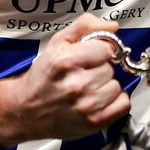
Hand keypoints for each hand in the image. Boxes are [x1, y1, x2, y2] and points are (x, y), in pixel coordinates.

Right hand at [0, 16, 130, 145]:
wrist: (26, 110)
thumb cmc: (43, 77)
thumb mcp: (57, 44)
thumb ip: (84, 27)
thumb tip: (112, 26)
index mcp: (66, 62)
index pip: (106, 49)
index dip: (99, 51)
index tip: (90, 57)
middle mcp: (76, 85)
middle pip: (110, 69)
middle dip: (99, 70)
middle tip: (82, 75)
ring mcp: (86, 106)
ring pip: (116, 86)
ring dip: (105, 86)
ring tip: (87, 89)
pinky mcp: (93, 123)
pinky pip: (123, 104)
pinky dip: (114, 101)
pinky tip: (99, 100)